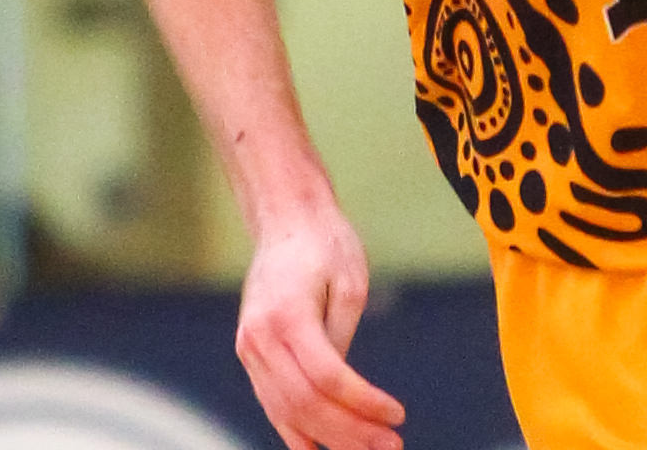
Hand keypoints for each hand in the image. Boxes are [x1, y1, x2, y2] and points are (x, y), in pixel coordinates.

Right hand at [235, 208, 405, 449]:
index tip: (398, 416)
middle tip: (391, 447)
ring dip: (328, 437)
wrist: (286, 219)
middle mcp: (259, 338)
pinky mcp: (250, 354)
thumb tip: (344, 393)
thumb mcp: (350, 283)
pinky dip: (292, 431)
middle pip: (305, 403)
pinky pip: (270, 402)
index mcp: (286, 316)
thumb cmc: (327, 245)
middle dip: (350, 432)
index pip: (327, 378)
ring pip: (286, 410)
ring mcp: (248, 349)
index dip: (363, 404)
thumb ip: (342, 338)